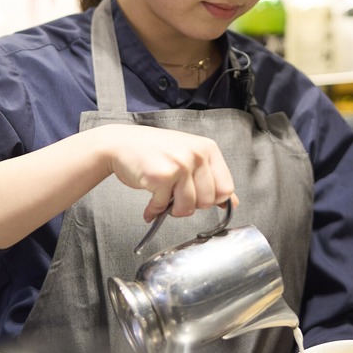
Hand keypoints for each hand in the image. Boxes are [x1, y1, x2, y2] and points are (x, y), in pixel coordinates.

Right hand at [101, 124, 238, 221]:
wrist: (120, 143)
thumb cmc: (153, 150)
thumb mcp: (188, 157)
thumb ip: (211, 178)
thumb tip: (232, 202)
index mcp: (207, 148)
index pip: (226, 188)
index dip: (212, 199)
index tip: (197, 196)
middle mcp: (196, 154)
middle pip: (208, 201)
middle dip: (189, 205)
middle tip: (175, 195)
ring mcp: (180, 164)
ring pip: (188, 207)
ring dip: (172, 209)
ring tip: (163, 197)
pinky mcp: (161, 176)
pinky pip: (164, 206)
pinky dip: (154, 209)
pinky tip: (150, 199)